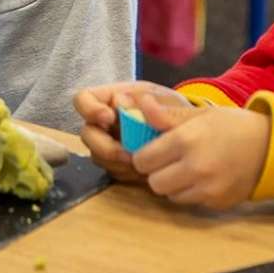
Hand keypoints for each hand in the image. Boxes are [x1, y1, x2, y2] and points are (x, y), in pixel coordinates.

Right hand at [75, 81, 190, 183]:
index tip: (108, 118)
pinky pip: (112, 171)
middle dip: (105, 147)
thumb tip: (122, 101)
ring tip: (143, 164)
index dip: (89, 109)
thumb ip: (150, 102)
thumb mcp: (170, 104)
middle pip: (86, 133)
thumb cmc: (176, 112)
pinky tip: (145, 172)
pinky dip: (127, 174)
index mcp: (113, 98)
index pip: (83, 99)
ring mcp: (108, 143)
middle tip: (127, 154)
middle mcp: (104, 122)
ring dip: (118, 163)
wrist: (190, 137)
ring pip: (97, 156)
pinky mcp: (116, 163)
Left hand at [129, 97, 272, 210]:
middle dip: (155, 172)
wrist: (271, 147)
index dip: (143, 154)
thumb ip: (166, 114)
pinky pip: (189, 202)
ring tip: (184, 168)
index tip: (150, 149)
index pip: (143, 159)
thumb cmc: (232, 126)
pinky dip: (189, 192)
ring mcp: (207, 189)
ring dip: (171, 184)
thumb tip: (139, 104)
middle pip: (153, 182)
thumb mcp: (200, 113)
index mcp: (186, 140)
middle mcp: (195, 167)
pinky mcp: (217, 203)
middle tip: (166, 161)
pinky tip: (201, 178)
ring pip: (169, 195)